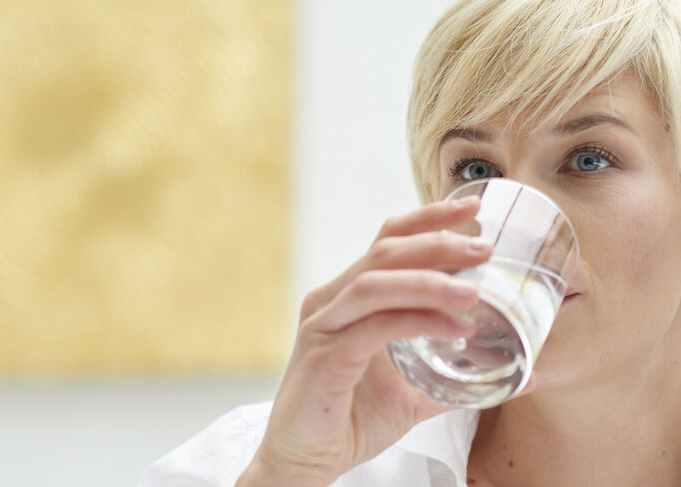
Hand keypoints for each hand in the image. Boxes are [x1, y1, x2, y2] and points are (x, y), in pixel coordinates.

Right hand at [238, 196, 494, 485]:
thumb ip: (459, 377)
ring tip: (474, 290)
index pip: (387, 241)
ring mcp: (323, 326)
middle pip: (384, 252)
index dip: (427, 219)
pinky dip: (416, 321)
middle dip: (438, 242)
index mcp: (348, 297)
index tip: (472, 209)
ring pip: (377, 283)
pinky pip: (374, 327)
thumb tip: (522, 373)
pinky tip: (451, 328)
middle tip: (484, 246)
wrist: (305, 460)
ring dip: (429, 281)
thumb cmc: (352, 418)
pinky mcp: (324, 357)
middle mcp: (331, 301)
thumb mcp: (414, 391)